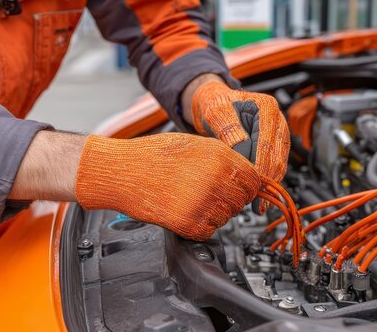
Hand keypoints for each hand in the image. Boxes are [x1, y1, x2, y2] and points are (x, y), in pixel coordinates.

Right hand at [74, 133, 259, 239]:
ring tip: (190, 199)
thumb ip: (223, 159)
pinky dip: (200, 226)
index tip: (239, 189)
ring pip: (227, 217)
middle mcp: (215, 179)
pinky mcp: (189, 224)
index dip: (247, 186)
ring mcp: (203, 203)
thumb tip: (245, 174)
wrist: (123, 171)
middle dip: (229, 200)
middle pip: (242, 201)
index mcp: (219, 157)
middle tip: (207, 193)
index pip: (253, 180)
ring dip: (214, 213)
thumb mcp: (195, 145)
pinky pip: (210, 231)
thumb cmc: (153, 155)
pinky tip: (183, 210)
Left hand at [188, 80, 289, 210]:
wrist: (215, 104)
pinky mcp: (273, 146)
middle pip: (278, 155)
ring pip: (279, 163)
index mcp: (267, 108)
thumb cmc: (215, 104)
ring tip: (258, 204)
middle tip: (257, 202)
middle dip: (268, 179)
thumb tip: (240, 147)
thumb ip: (228, 127)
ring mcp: (277, 134)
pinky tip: (259, 196)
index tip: (254, 183)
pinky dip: (266, 181)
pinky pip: (274, 166)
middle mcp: (277, 121)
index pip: (268, 142)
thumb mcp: (216, 111)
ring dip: (269, 184)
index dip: (262, 165)